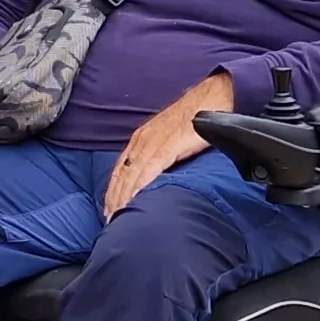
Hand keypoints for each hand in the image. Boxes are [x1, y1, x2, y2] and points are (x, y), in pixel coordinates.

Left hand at [105, 72, 234, 216]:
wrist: (210, 99)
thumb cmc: (193, 117)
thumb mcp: (168, 136)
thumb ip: (159, 154)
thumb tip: (156, 176)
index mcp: (141, 139)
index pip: (121, 169)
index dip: (113, 190)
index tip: (108, 209)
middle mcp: (142, 141)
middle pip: (122, 175)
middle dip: (114, 199)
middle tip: (110, 221)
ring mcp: (154, 143)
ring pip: (132, 174)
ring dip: (124, 197)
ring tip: (119, 217)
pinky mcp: (169, 146)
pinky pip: (151, 169)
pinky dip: (141, 185)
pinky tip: (137, 199)